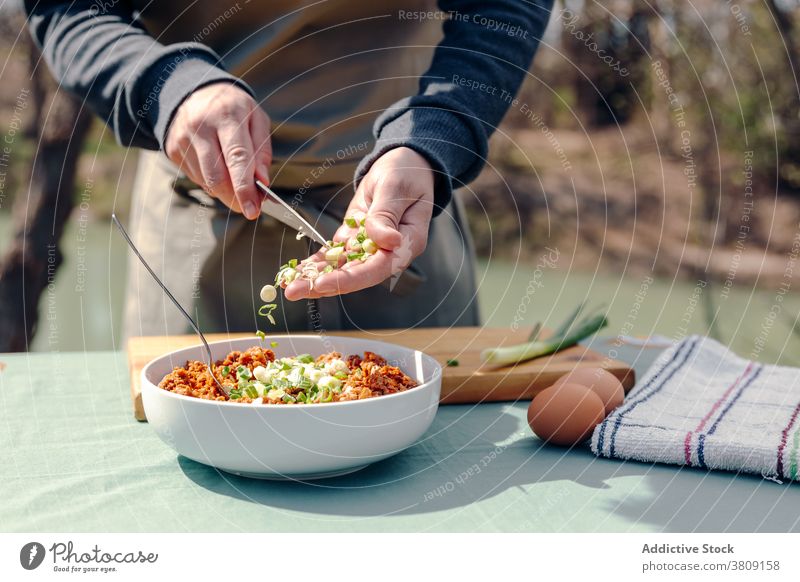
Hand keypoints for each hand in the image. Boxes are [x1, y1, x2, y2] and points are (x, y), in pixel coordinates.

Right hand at [164, 83, 270, 219]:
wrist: (193, 91)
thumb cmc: (233, 108)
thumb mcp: (256, 119)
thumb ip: (262, 151)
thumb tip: (262, 182)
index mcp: (226, 115)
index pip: (237, 158)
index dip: (245, 188)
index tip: (253, 210)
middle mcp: (200, 126)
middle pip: (217, 176)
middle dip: (235, 198)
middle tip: (249, 207)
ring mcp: (182, 139)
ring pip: (206, 182)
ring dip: (225, 192)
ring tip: (236, 181)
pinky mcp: (172, 150)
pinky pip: (197, 178)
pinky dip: (212, 182)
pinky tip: (217, 167)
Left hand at [284, 147, 434, 299]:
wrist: (404, 163)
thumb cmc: (407, 173)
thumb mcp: (396, 188)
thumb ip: (386, 215)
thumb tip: (387, 242)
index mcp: (407, 242)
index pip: (377, 268)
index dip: (349, 279)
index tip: (323, 283)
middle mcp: (389, 252)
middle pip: (356, 275)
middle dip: (324, 285)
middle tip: (294, 291)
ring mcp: (370, 247)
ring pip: (342, 269)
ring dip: (315, 278)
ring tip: (289, 286)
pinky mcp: (355, 238)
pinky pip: (335, 255)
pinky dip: (316, 264)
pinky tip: (296, 272)